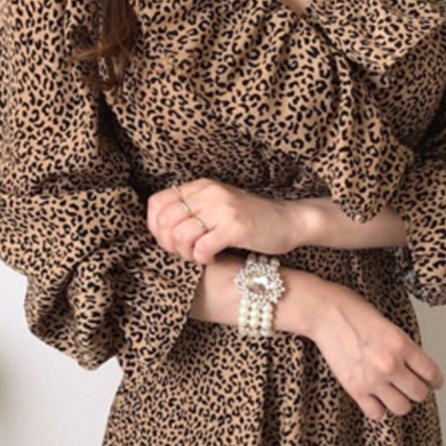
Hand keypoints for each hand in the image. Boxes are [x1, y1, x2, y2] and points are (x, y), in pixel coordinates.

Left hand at [146, 178, 304, 264]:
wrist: (290, 220)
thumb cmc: (252, 218)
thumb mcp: (219, 204)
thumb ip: (194, 209)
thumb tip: (161, 229)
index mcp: (201, 186)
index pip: (157, 203)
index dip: (155, 227)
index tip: (168, 241)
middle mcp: (209, 193)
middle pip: (165, 221)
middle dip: (168, 244)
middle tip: (184, 253)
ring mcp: (222, 209)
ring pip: (180, 235)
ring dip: (185, 253)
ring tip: (199, 257)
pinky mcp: (235, 228)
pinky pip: (201, 248)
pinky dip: (202, 259)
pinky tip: (213, 259)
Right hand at [308, 284, 443, 421]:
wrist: (323, 313)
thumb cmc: (353, 310)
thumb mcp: (389, 324)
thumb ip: (403, 347)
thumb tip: (413, 366)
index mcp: (402, 344)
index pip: (431, 373)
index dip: (435, 380)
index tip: (433, 382)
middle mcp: (390, 364)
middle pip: (419, 393)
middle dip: (418, 390)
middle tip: (412, 385)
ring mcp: (372, 379)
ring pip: (401, 407)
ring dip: (400, 401)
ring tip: (394, 393)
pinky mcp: (355, 389)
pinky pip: (376, 413)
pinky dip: (378, 409)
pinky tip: (376, 399)